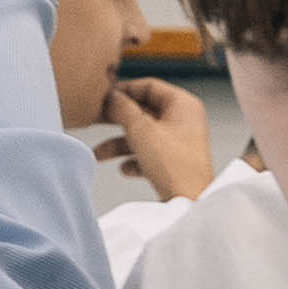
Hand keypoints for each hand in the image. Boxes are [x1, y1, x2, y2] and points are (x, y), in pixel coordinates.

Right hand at [98, 76, 216, 201]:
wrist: (189, 202)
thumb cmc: (176, 166)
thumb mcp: (140, 129)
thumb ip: (122, 108)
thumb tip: (111, 96)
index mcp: (183, 105)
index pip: (149, 86)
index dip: (125, 90)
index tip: (106, 95)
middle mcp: (184, 121)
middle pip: (144, 111)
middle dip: (118, 120)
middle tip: (98, 119)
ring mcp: (180, 142)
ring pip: (144, 135)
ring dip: (120, 143)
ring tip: (100, 153)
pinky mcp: (175, 163)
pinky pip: (150, 154)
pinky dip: (135, 160)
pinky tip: (125, 169)